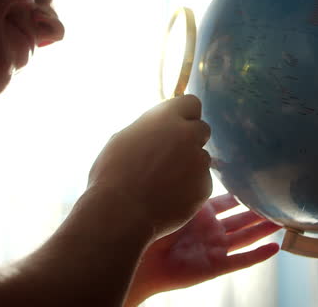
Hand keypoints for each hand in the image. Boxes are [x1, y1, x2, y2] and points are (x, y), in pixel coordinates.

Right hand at [88, 95, 212, 239]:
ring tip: (163, 183)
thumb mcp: (123, 139)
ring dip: (190, 166)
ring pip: (202, 158)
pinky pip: (201, 182)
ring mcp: (198, 161)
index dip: (184, 115)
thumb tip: (159, 130)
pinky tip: (168, 198)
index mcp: (165, 118)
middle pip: (202, 129)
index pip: (191, 103)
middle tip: (171, 156)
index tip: (176, 126)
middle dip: (191, 139)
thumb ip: (150, 130)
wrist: (120, 214)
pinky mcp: (205, 186)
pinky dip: (190, 189)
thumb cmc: (112, 175)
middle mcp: (187, 135)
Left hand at [124, 193, 281, 305]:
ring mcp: (213, 249)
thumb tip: (194, 151)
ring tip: (285, 220)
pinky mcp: (215, 266)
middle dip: (260, 210)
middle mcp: (210, 230)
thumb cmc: (149, 222)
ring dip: (265, 230)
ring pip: (247, 237)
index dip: (241, 192)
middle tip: (278, 198)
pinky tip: (276, 247)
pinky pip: (242, 261)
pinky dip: (259, 255)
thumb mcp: (173, 194)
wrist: (137, 255)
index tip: (256, 178)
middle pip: (242, 219)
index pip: (226, 201)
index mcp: (200, 213)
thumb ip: (188, 178)